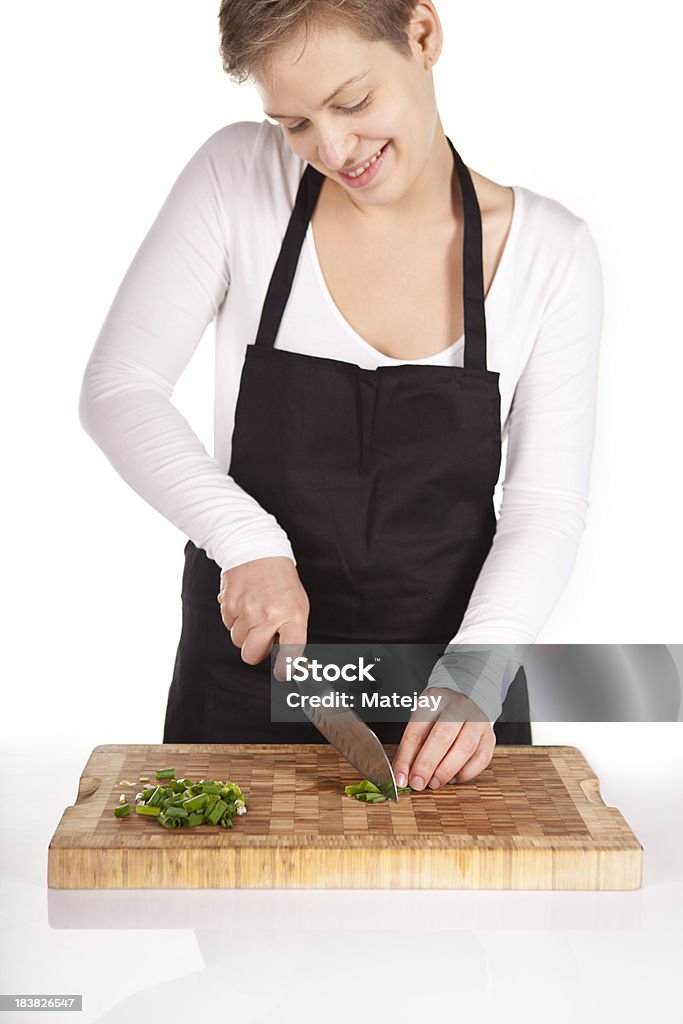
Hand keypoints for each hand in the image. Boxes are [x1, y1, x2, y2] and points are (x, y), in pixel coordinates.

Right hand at [217, 557, 308, 676]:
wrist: (257, 550)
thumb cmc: (282, 582)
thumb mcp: (298, 605)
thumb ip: (294, 634)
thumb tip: (294, 664)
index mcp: (292, 615)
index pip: (290, 652)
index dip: (285, 668)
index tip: (283, 672)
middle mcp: (267, 615)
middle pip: (251, 655)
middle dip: (256, 650)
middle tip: (264, 635)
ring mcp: (245, 610)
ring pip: (238, 641)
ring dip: (245, 633)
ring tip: (255, 612)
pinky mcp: (228, 605)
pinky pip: (228, 626)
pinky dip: (235, 619)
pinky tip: (244, 603)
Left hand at [391, 688, 495, 789]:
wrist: (465, 703)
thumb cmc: (438, 716)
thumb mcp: (420, 722)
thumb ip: (412, 748)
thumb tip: (402, 776)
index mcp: (434, 699)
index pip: (417, 729)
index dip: (406, 757)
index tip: (400, 779)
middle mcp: (458, 706)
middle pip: (443, 735)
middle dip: (428, 764)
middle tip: (418, 783)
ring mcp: (477, 720)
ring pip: (465, 747)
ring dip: (447, 770)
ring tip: (434, 783)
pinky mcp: (490, 736)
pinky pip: (481, 758)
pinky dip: (466, 773)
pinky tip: (453, 779)